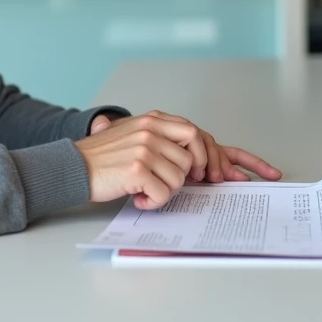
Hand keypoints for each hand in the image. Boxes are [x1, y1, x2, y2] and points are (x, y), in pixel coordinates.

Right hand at [88, 111, 280, 184]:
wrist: (73, 167)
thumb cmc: (105, 160)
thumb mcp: (138, 141)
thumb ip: (166, 145)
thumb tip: (203, 168)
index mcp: (157, 120)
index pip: (201, 134)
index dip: (227, 157)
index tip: (248, 175)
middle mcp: (154, 128)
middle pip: (196, 154)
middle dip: (197, 174)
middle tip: (186, 186)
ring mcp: (146, 146)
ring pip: (181, 177)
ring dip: (164, 191)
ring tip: (143, 190)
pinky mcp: (138, 166)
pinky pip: (163, 192)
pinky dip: (151, 202)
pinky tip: (135, 197)